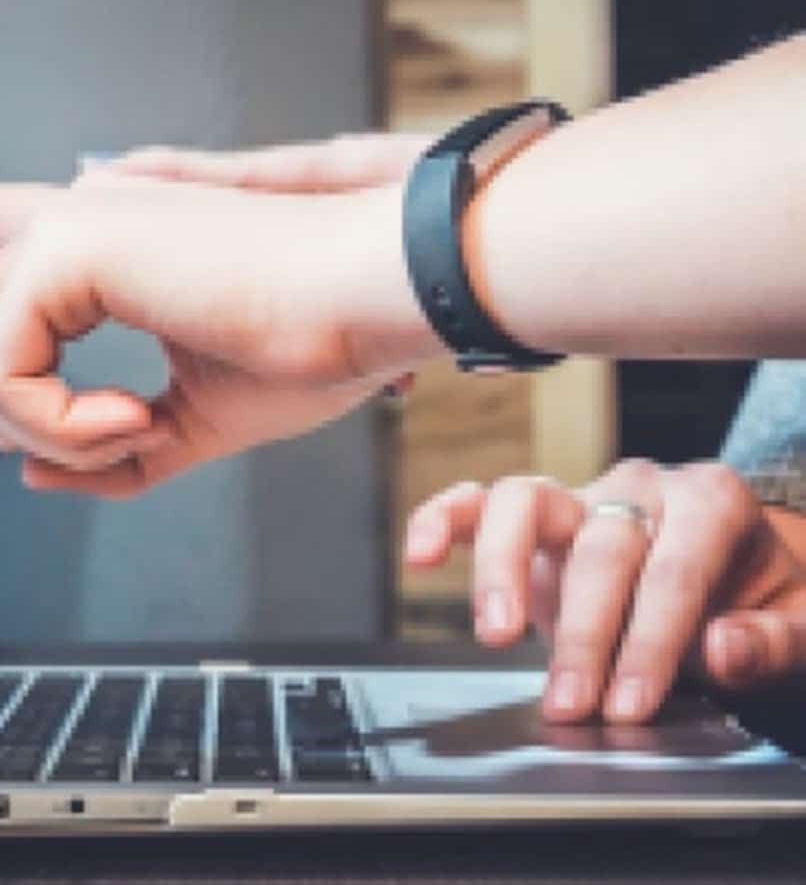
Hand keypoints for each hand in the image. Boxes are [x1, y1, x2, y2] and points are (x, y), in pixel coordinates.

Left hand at [0, 134, 438, 495]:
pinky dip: (56, 424)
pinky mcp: (72, 247)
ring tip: (128, 433)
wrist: (372, 303)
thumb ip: (110, 446)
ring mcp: (69, 226)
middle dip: (7, 416)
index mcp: (104, 247)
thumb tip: (34, 475)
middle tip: (107, 443)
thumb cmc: (310, 345)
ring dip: (39, 427)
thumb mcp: (200, 419)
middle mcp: (75, 219)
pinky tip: (132, 420)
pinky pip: (0, 370)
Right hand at [404, 459, 805, 722]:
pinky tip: (421, 554)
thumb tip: (722, 645)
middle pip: (600, 548)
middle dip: (585, 633)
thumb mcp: (798, 622)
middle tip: (574, 702)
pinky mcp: (534, 518)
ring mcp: (579, 497)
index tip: (635, 701)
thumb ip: (770, 640)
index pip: (674, 570)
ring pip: (524, 502)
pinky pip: (477, 502)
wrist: (738, 579)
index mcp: (710, 501)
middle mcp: (638, 487)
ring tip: (497, 632)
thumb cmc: (762, 599)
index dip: (652, 640)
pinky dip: (443, 520)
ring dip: (503, 568)